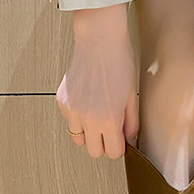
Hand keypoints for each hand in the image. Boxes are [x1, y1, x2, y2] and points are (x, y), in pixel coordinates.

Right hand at [56, 3, 138, 159]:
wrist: (98, 40)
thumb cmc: (118, 63)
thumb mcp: (131, 97)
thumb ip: (131, 123)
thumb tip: (128, 139)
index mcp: (109, 120)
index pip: (112, 153)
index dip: (118, 147)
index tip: (119, 138)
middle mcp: (88, 119)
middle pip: (93, 152)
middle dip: (102, 143)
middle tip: (108, 129)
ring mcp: (72, 111)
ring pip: (78, 139)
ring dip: (88, 133)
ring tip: (96, 116)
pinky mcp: (62, 102)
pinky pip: (69, 121)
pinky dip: (77, 117)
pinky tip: (86, 101)